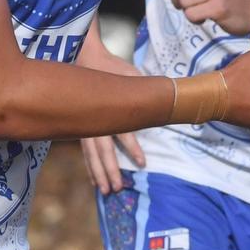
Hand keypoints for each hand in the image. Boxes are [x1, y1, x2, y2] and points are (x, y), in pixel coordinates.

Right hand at [78, 46, 145, 194]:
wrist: (85, 58)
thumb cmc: (111, 67)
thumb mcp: (132, 74)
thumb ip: (145, 88)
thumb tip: (167, 100)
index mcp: (110, 107)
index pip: (123, 131)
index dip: (133, 148)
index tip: (143, 163)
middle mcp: (95, 119)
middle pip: (103, 150)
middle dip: (110, 170)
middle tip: (117, 188)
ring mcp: (86, 125)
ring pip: (92, 155)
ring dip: (99, 173)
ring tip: (106, 191)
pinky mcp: (82, 128)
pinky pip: (86, 152)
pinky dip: (90, 167)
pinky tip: (95, 181)